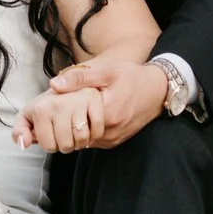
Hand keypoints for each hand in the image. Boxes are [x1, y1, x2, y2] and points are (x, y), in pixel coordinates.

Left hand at [15, 58, 170, 155]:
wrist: (158, 89)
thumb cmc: (132, 76)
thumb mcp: (107, 71)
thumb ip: (80, 78)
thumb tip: (54, 85)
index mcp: (106, 114)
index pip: (72, 123)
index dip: (61, 115)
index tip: (55, 106)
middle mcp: (110, 132)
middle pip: (77, 134)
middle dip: (67, 123)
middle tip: (59, 110)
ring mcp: (114, 139)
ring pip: (85, 140)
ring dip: (76, 129)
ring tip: (72, 113)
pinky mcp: (116, 142)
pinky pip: (94, 141)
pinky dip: (87, 132)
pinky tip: (85, 118)